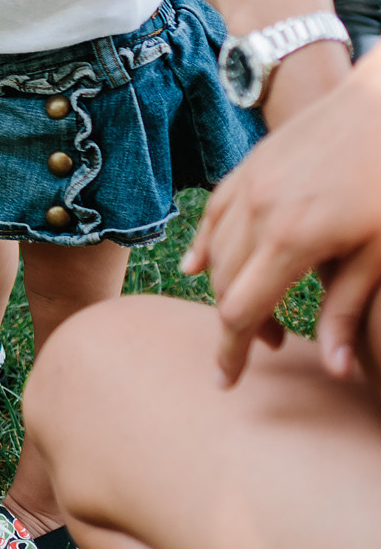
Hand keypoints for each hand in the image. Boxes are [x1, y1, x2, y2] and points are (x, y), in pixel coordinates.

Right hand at [183, 55, 380, 384]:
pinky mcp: (250, 167)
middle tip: (267, 350)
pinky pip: (212, 214)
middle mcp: (257, 211)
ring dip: (224, 289)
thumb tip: (335, 368)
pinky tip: (199, 265)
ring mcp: (248, 185)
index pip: (240, 310)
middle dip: (235, 326)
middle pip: (222, 285)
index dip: (231, 351)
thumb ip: (348, 308)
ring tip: (253, 314)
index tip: (227, 382)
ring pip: (213, 251)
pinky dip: (204, 244)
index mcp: (291, 238)